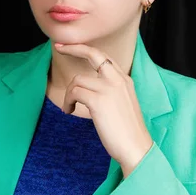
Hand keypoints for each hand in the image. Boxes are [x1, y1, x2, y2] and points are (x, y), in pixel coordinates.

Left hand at [54, 43, 152, 170]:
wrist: (136, 148)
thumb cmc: (127, 132)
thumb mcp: (122, 105)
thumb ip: (109, 92)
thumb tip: (87, 90)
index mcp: (124, 80)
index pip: (104, 56)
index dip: (85, 49)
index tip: (69, 46)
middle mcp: (118, 80)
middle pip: (93, 54)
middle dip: (73, 48)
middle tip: (59, 47)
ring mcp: (109, 89)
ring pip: (77, 80)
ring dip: (68, 94)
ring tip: (69, 107)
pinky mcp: (98, 101)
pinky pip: (74, 92)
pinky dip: (68, 102)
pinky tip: (70, 111)